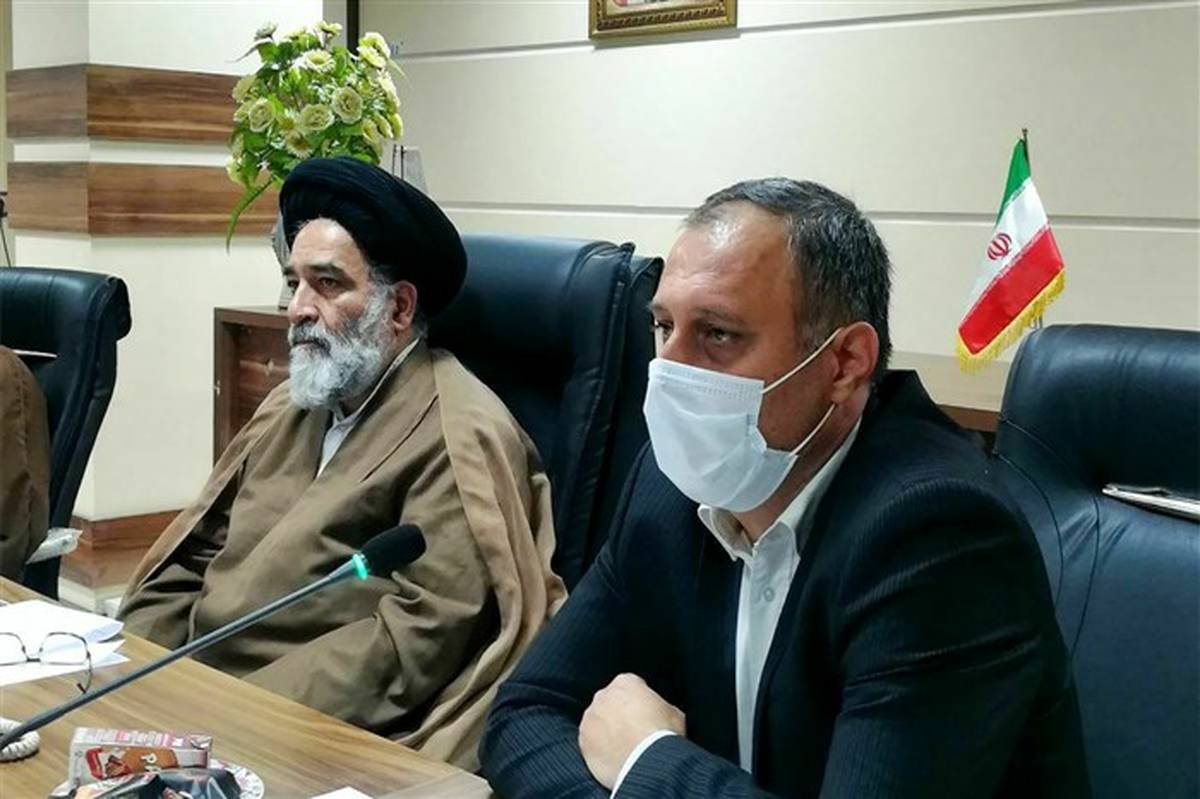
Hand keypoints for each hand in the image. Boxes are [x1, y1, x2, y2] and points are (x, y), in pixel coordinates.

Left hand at [579, 673, 685, 789]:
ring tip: (623, 748)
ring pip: (597, 722)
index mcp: (625, 682)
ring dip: (606, 732)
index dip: (639, 700)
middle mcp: (603, 696)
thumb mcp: (675, 713)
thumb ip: (661, 707)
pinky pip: (590, 743)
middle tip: (633, 732)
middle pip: (610, 702)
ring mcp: (590, 719)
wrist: (647, 762)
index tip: (645, 714)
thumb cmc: (663, 735)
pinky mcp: (583, 741)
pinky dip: (598, 750)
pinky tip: (613, 759)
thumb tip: (661, 714)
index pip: (630, 686)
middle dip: (618, 714)